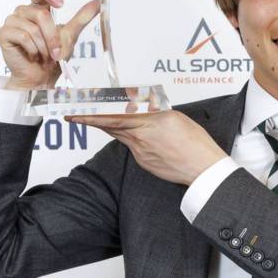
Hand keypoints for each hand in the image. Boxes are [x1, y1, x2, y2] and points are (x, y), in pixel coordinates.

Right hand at [0, 0, 99, 89]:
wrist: (42, 76)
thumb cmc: (54, 56)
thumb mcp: (71, 35)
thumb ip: (82, 18)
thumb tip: (97, 3)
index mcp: (38, 8)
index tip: (60, 4)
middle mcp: (24, 12)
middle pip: (40, 14)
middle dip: (52, 37)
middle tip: (55, 52)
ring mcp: (12, 21)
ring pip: (32, 27)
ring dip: (43, 46)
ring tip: (43, 55)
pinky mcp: (4, 33)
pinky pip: (22, 36)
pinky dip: (32, 49)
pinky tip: (32, 55)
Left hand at [66, 111, 227, 185]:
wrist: (203, 168)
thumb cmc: (195, 142)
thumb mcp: (175, 117)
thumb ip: (155, 111)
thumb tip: (142, 108)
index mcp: (148, 124)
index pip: (112, 118)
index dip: (90, 115)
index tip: (74, 113)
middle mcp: (140, 139)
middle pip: (110, 127)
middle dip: (92, 121)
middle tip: (76, 114)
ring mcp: (141, 154)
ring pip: (122, 136)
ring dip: (115, 127)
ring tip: (114, 119)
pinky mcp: (145, 163)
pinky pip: (134, 148)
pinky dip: (134, 139)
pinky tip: (146, 138)